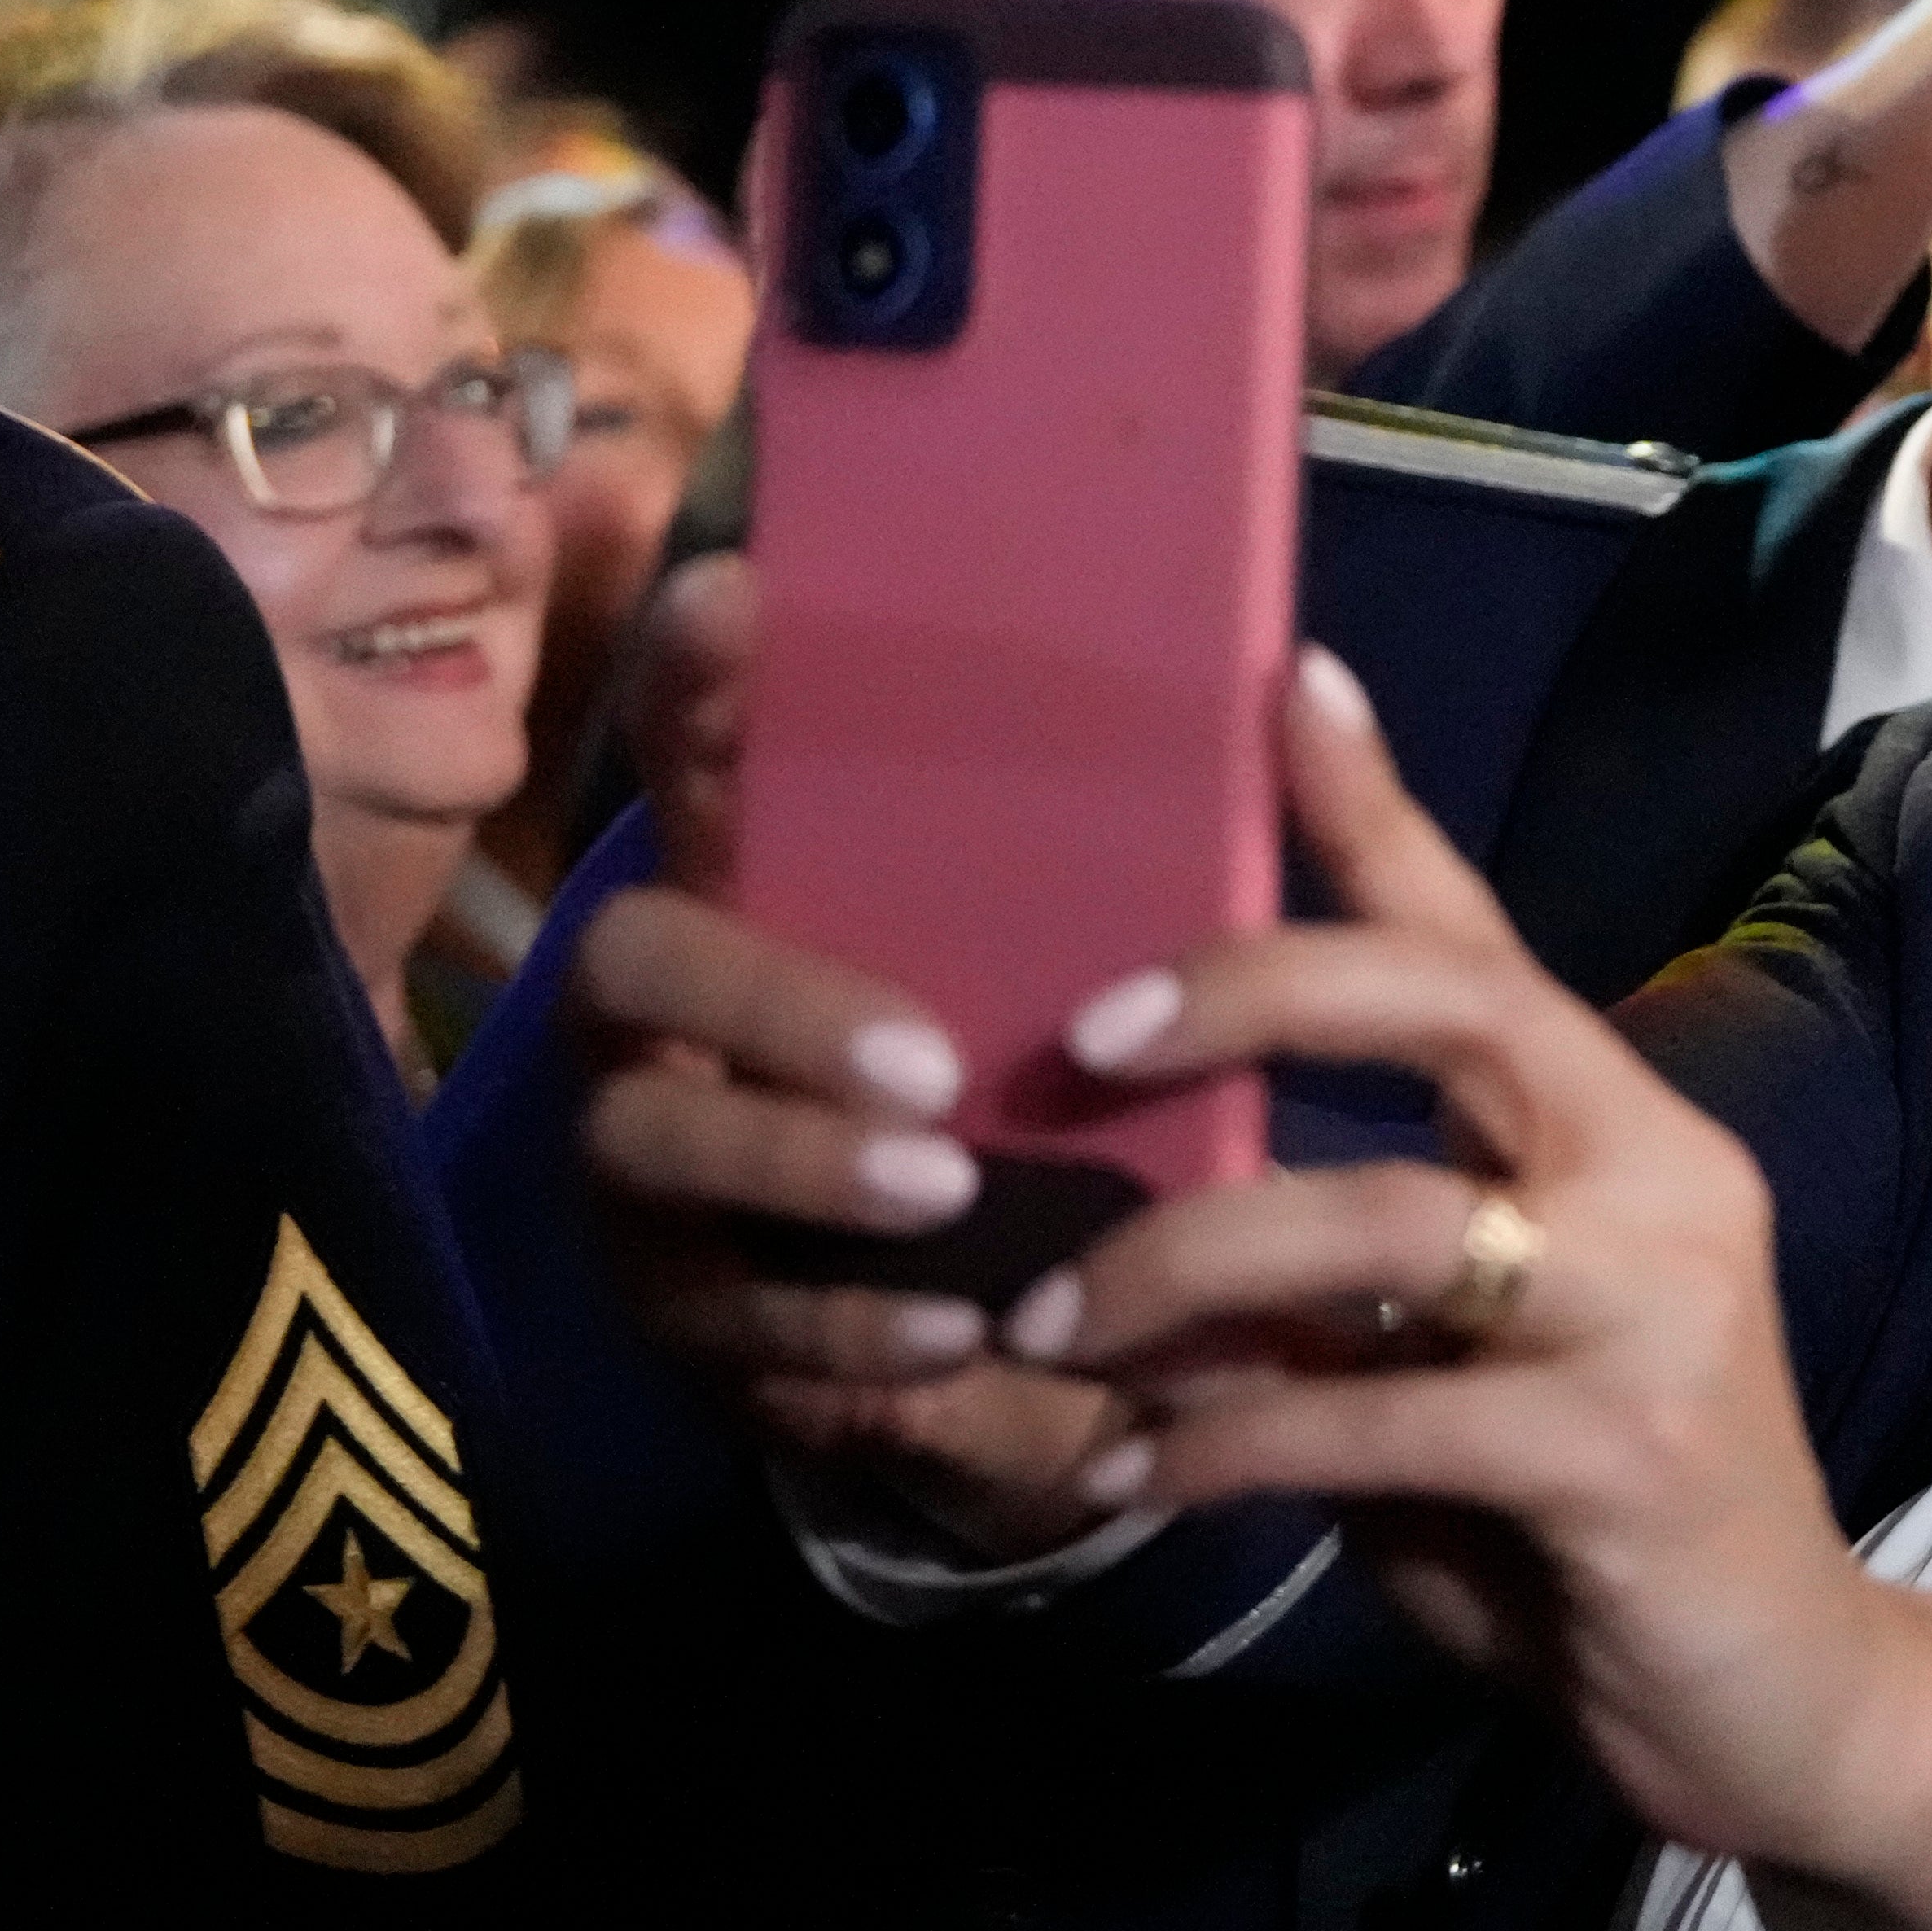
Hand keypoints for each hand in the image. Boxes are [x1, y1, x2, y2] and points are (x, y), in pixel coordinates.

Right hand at [566, 556, 1134, 1551]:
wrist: (992, 1311)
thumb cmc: (1032, 1088)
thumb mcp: (1085, 973)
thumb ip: (1162, 846)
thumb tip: (1300, 681)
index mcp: (760, 885)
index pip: (692, 747)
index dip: (695, 675)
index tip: (744, 598)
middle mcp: (667, 1009)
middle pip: (631, 956)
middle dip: (769, 1003)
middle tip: (929, 1066)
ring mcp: (648, 1159)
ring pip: (649, 1144)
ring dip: (799, 1168)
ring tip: (942, 1189)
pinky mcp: (679, 1309)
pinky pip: (728, 1319)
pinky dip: (842, 1327)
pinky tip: (951, 1331)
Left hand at [1016, 649, 1931, 1930]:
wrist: (1781, 1705)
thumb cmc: (1590, 1529)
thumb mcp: (1456, 1374)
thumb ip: (1342, 1285)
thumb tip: (1143, 1217)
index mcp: (1622, 1133)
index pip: (1485, 940)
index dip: (1378, 809)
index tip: (1279, 679)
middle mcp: (1660, 1180)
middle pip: (1457, 1005)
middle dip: (1253, 990)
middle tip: (1083, 1042)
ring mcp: (1656, 1309)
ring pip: (1387, 1220)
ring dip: (1182, 1269)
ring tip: (1051, 1333)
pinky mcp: (1623, 1452)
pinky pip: (1380, 1417)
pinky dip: (1229, 1441)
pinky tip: (1137, 1476)